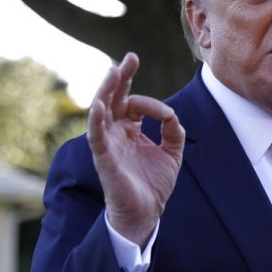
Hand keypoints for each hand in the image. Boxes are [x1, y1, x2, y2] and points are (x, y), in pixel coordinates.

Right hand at [87, 53, 184, 247]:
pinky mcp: (104, 158)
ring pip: (102, 111)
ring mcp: (108, 143)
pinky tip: (99, 105)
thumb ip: (174, 131)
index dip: (149, 101)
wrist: (147, 212)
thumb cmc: (154, 183)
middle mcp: (117, 133)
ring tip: (113, 72)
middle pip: (114, 99)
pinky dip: (96, 121)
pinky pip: (96, 137)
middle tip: (129, 58)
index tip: (167, 115)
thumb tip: (172, 114)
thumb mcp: (173, 153)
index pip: (134, 103)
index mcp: (132, 130)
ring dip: (107, 91)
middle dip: (121, 78)